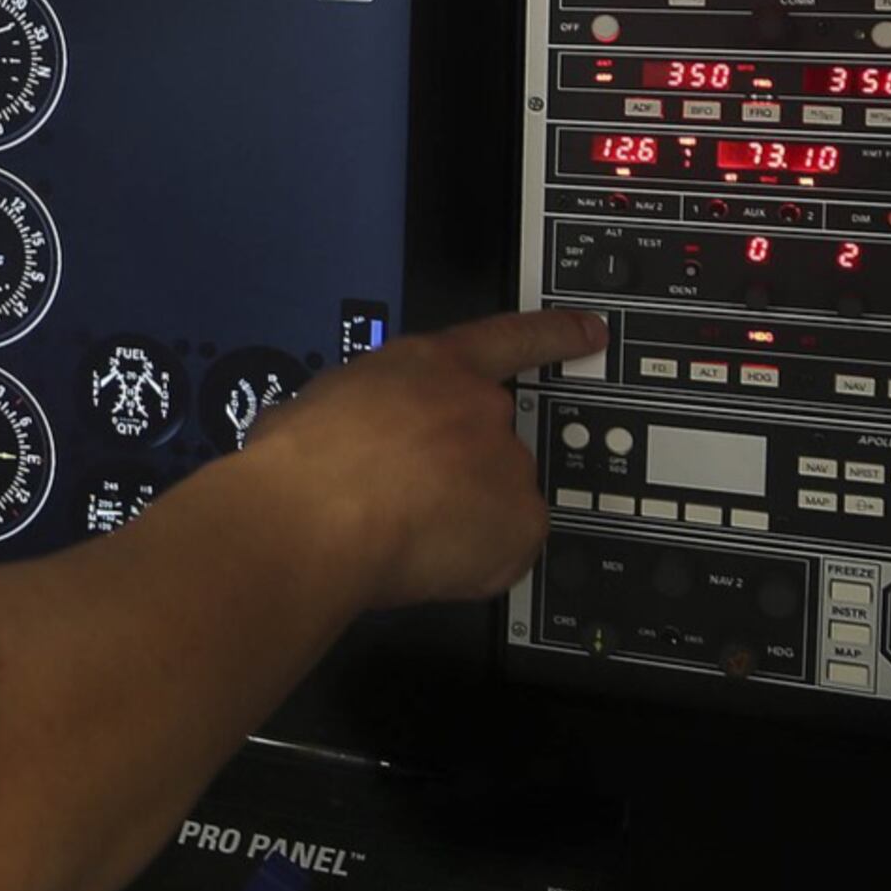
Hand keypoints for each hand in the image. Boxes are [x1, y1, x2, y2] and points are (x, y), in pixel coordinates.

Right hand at [182, 309, 600, 611]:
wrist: (311, 518)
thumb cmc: (299, 462)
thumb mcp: (325, 401)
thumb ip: (365, 408)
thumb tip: (354, 437)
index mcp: (431, 364)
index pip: (509, 339)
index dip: (554, 335)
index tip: (591, 331)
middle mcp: (482, 406)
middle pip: (493, 440)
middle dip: (457, 470)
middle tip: (403, 498)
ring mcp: (508, 464)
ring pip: (497, 497)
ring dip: (463, 515)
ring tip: (402, 532)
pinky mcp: (522, 523)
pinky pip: (504, 548)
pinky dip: (475, 560)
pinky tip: (426, 559)